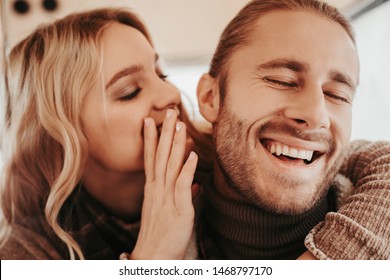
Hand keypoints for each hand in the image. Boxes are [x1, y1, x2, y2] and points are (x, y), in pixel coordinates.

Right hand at [131, 109, 197, 258]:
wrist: (153, 258)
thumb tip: (197, 185)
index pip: (152, 158)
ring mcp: (166, 198)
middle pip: (161, 156)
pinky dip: (187, 169)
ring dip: (175, 144)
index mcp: (153, 189)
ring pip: (170, 165)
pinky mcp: (178, 209)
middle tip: (169, 111)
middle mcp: (157, 189)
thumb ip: (183, 195)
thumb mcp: (170, 212)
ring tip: (179, 124)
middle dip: (165, 132)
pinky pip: (182, 185)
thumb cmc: (162, 235)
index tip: (151, 121)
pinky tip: (193, 154)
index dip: (152, 139)